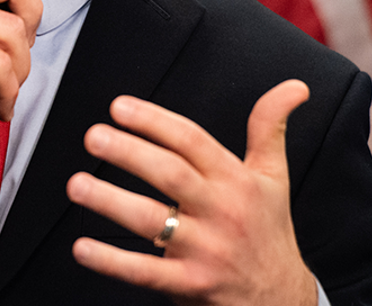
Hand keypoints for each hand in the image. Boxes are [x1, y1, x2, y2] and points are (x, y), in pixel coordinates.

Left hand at [66, 80, 318, 305]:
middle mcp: (222, 211)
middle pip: (171, 175)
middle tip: (94, 137)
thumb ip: (270, 127)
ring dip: (111, 202)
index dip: (156, 122)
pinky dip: (112, 261)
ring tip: (76, 185)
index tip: (120, 107)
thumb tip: (295, 86)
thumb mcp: (274, 177)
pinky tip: (82, 247)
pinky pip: (146, 272)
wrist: (282, 300)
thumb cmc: (270, 231)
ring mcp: (206, 250)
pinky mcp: (191, 285)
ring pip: (153, 221)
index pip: (193, 141)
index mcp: (237, 180)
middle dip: (130, 153)